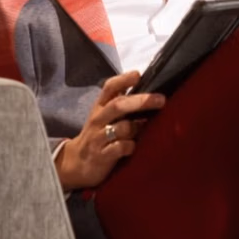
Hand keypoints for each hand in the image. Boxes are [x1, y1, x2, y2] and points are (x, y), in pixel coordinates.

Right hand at [56, 71, 165, 190]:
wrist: (77, 163)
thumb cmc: (98, 135)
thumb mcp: (105, 116)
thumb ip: (122, 103)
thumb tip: (147, 88)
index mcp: (100, 107)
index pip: (109, 88)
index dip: (123, 79)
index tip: (137, 75)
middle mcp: (98, 119)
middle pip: (118, 105)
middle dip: (140, 101)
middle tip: (161, 99)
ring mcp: (98, 138)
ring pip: (121, 128)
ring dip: (136, 128)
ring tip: (143, 129)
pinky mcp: (101, 155)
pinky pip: (119, 148)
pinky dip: (129, 146)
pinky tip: (133, 147)